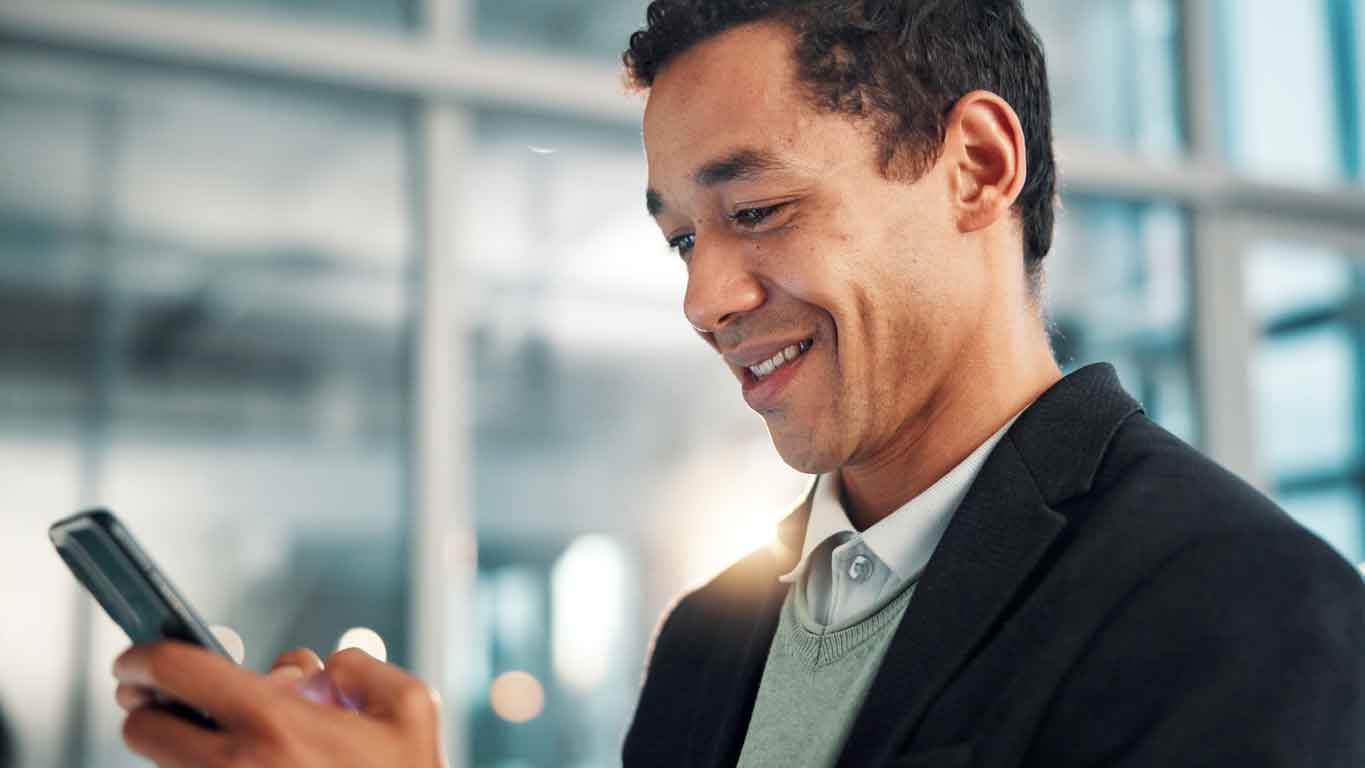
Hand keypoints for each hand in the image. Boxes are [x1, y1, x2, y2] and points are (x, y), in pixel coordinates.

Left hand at [112, 641, 447, 767]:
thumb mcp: (408, 707)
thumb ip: (359, 668)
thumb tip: (320, 671)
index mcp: (273, 723)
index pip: (174, 672)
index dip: (144, 656)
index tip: (134, 659)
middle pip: (141, 730)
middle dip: (150, 708)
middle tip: (172, 702)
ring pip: (166, 766)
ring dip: (184, 746)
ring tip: (234, 741)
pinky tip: (253, 766)